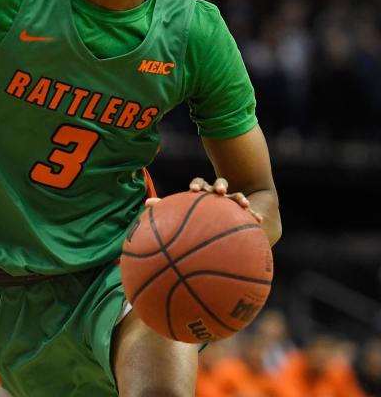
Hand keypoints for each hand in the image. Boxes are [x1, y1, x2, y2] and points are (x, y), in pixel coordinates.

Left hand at [145, 177, 262, 222]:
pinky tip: (258, 220)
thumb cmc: (198, 216)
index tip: (194, 190)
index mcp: (202, 193)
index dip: (197, 184)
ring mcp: (232, 203)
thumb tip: (146, 204)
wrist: (223, 216)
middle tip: (220, 190)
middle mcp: (217, 195)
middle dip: (219, 186)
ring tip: (244, 203)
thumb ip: (167, 208)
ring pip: (236, 196)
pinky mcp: (244, 212)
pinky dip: (254, 215)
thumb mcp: (183, 212)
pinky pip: (250, 213)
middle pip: (219, 185)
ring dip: (238, 198)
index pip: (199, 183)